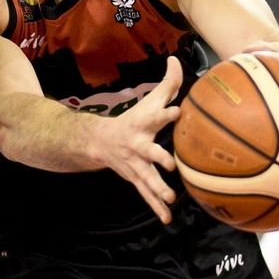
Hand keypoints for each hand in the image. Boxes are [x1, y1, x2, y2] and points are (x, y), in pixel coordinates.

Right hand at [93, 56, 182, 223]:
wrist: (100, 142)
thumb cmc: (134, 119)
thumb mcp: (149, 100)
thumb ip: (167, 83)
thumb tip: (175, 60)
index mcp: (144, 123)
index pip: (156, 115)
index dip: (166, 113)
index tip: (178, 110)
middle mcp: (138, 144)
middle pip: (149, 150)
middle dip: (158, 157)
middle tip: (169, 163)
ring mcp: (135, 164)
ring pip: (147, 177)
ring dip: (157, 188)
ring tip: (170, 198)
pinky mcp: (135, 177)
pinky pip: (146, 193)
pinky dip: (155, 206)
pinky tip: (166, 218)